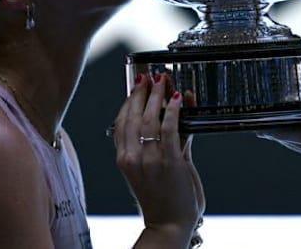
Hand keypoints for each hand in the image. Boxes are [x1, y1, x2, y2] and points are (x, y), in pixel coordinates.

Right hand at [114, 73, 204, 244]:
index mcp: (124, 159)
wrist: (169, 225)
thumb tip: (174, 120)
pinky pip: (171, 129)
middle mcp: (132, 157)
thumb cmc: (162, 200)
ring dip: (158, 96)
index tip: (135, 85)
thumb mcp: (153, 170)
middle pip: (133, 116)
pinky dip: (175, 111)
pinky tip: (179, 99)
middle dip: (143, 92)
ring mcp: (150, 159)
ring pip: (150, 119)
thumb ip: (164, 144)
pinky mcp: (169, 161)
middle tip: (152, 77)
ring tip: (164, 81)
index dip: (128, 100)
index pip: (121, 122)